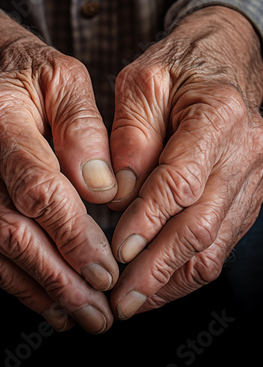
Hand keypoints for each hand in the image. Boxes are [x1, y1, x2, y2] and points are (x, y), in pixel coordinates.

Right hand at [0, 5, 118, 332]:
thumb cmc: (23, 68)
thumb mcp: (65, 78)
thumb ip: (84, 130)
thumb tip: (100, 189)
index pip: (36, 189)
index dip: (72, 235)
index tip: (106, 267)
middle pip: (12, 231)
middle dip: (59, 277)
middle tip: (97, 308)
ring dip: (38, 288)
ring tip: (78, 315)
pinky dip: (15, 278)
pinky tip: (44, 296)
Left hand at [108, 7, 262, 318]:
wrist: (219, 63)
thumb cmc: (176, 69)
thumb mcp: (141, 83)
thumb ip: (130, 134)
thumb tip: (119, 192)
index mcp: (218, 115)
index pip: (180, 182)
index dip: (148, 221)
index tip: (117, 253)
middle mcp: (245, 150)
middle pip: (201, 224)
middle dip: (157, 268)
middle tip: (120, 299)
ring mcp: (253, 177)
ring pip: (215, 244)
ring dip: (173, 279)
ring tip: (134, 302)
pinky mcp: (247, 195)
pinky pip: (222, 243)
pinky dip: (189, 270)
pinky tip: (159, 284)